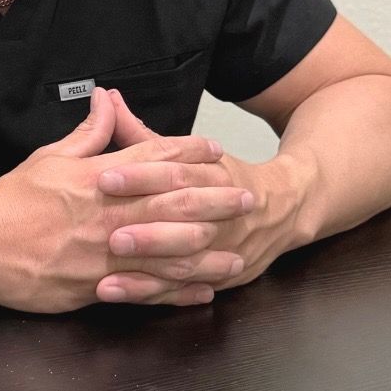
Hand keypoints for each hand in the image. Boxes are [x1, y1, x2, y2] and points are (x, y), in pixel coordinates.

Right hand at [0, 87, 239, 313]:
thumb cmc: (15, 200)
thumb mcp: (50, 157)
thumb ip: (88, 134)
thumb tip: (107, 101)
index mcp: (98, 179)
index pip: (151, 160)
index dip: (186, 153)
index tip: (214, 149)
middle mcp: (108, 215)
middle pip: (171, 206)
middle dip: (212, 202)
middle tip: (246, 198)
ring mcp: (105, 253)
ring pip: (166, 253)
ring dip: (205, 253)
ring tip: (237, 253)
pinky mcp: (98, 286)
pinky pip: (146, 291)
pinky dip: (176, 293)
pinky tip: (202, 293)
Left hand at [94, 90, 306, 305]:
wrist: (285, 209)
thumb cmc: (225, 178)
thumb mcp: (190, 153)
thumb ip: (142, 133)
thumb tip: (105, 98)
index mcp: (213, 175)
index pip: (177, 173)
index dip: (141, 176)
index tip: (105, 178)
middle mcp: (222, 213)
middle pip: (185, 219)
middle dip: (147, 230)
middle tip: (109, 233)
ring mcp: (223, 249)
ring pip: (185, 262)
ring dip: (145, 271)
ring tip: (106, 275)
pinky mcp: (218, 277)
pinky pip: (182, 289)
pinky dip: (151, 293)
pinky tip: (118, 293)